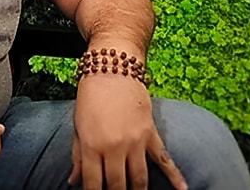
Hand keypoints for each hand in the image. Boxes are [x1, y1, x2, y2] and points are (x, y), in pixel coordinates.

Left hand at [70, 75, 186, 189]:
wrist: (112, 70)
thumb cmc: (90, 98)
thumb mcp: (78, 126)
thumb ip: (78, 156)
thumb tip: (73, 181)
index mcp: (91, 145)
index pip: (93, 182)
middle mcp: (114, 146)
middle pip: (118, 184)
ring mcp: (135, 142)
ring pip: (140, 178)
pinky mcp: (151, 135)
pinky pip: (165, 160)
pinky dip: (175, 177)